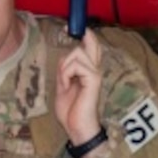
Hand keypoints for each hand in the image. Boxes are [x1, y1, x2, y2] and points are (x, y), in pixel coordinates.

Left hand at [56, 28, 103, 144]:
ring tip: (65, 83)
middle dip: (74, 48)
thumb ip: (64, 71)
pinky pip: (75, 65)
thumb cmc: (71, 112)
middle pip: (90, 43)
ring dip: (65, 67)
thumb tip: (65, 57)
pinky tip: (68, 85)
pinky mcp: (93, 80)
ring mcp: (95, 74)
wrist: (77, 129)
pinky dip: (66, 74)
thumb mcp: (62, 86)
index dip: (84, 35)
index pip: (91, 46)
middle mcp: (94, 70)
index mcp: (88, 71)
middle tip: (65, 70)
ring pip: (77, 53)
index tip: (68, 28)